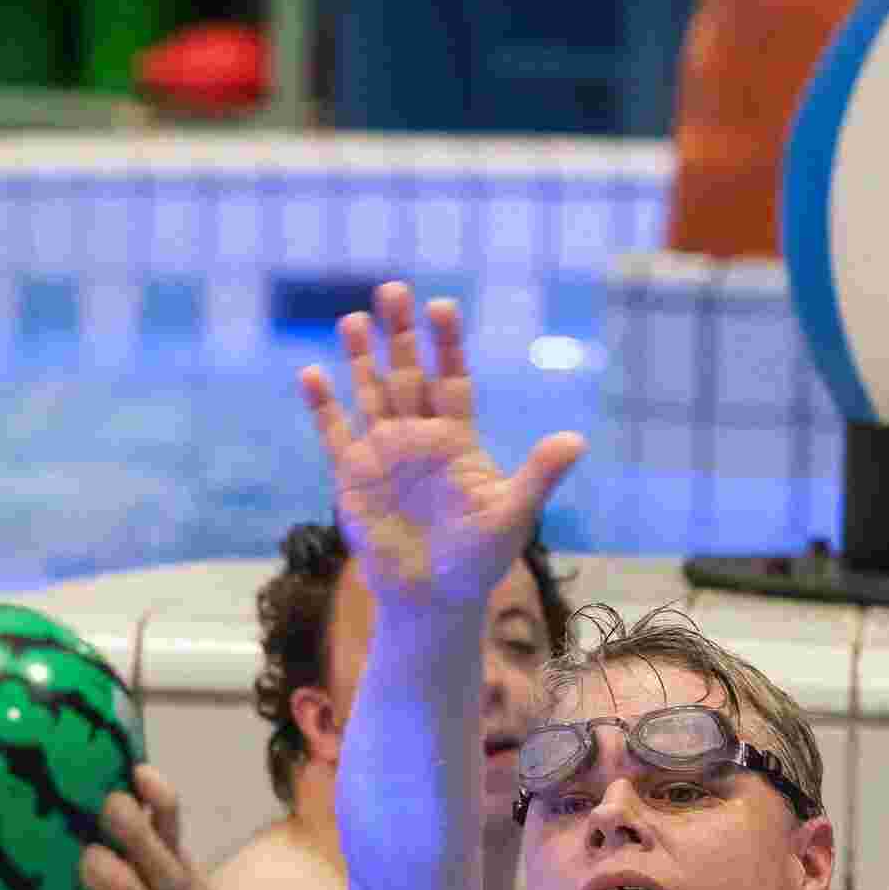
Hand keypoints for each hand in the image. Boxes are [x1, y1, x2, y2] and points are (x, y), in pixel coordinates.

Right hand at [298, 282, 583, 615]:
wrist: (432, 600)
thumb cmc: (478, 560)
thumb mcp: (513, 514)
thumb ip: (539, 475)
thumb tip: (577, 441)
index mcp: (456, 439)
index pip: (451, 378)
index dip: (446, 344)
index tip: (442, 307)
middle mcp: (418, 437)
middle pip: (407, 373)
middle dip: (400, 333)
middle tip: (394, 289)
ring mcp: (383, 453)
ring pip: (370, 393)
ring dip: (360, 357)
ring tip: (352, 318)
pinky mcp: (353, 476)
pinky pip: (335, 432)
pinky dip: (323, 405)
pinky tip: (312, 374)